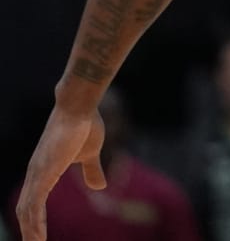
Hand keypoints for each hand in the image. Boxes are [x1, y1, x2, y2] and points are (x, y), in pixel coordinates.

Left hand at [17, 105, 106, 240]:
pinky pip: (34, 205)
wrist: (80, 107)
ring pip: (26, 211)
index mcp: (44, 170)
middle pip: (25, 210)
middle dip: (28, 231)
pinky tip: (37, 236)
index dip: (33, 220)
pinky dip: (34, 223)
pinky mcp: (43, 173)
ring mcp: (37, 174)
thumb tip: (99, 187)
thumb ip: (92, 170)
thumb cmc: (85, 125)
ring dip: (30, 232)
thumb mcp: (91, 154)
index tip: (37, 237)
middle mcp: (35, 174)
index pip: (33, 202)